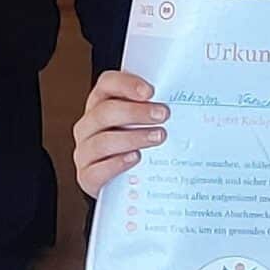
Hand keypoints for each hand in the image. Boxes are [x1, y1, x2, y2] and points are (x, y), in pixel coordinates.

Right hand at [74, 67, 166, 191]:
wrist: (121, 185)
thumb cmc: (135, 145)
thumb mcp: (143, 123)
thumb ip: (155, 109)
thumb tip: (185, 102)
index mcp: (101, 104)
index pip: (107, 84)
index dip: (127, 85)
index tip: (150, 92)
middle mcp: (89, 126)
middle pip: (105, 112)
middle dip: (135, 112)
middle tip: (163, 115)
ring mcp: (85, 152)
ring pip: (102, 141)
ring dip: (132, 137)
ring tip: (158, 137)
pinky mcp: (87, 177)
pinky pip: (97, 170)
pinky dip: (117, 163)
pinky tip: (136, 158)